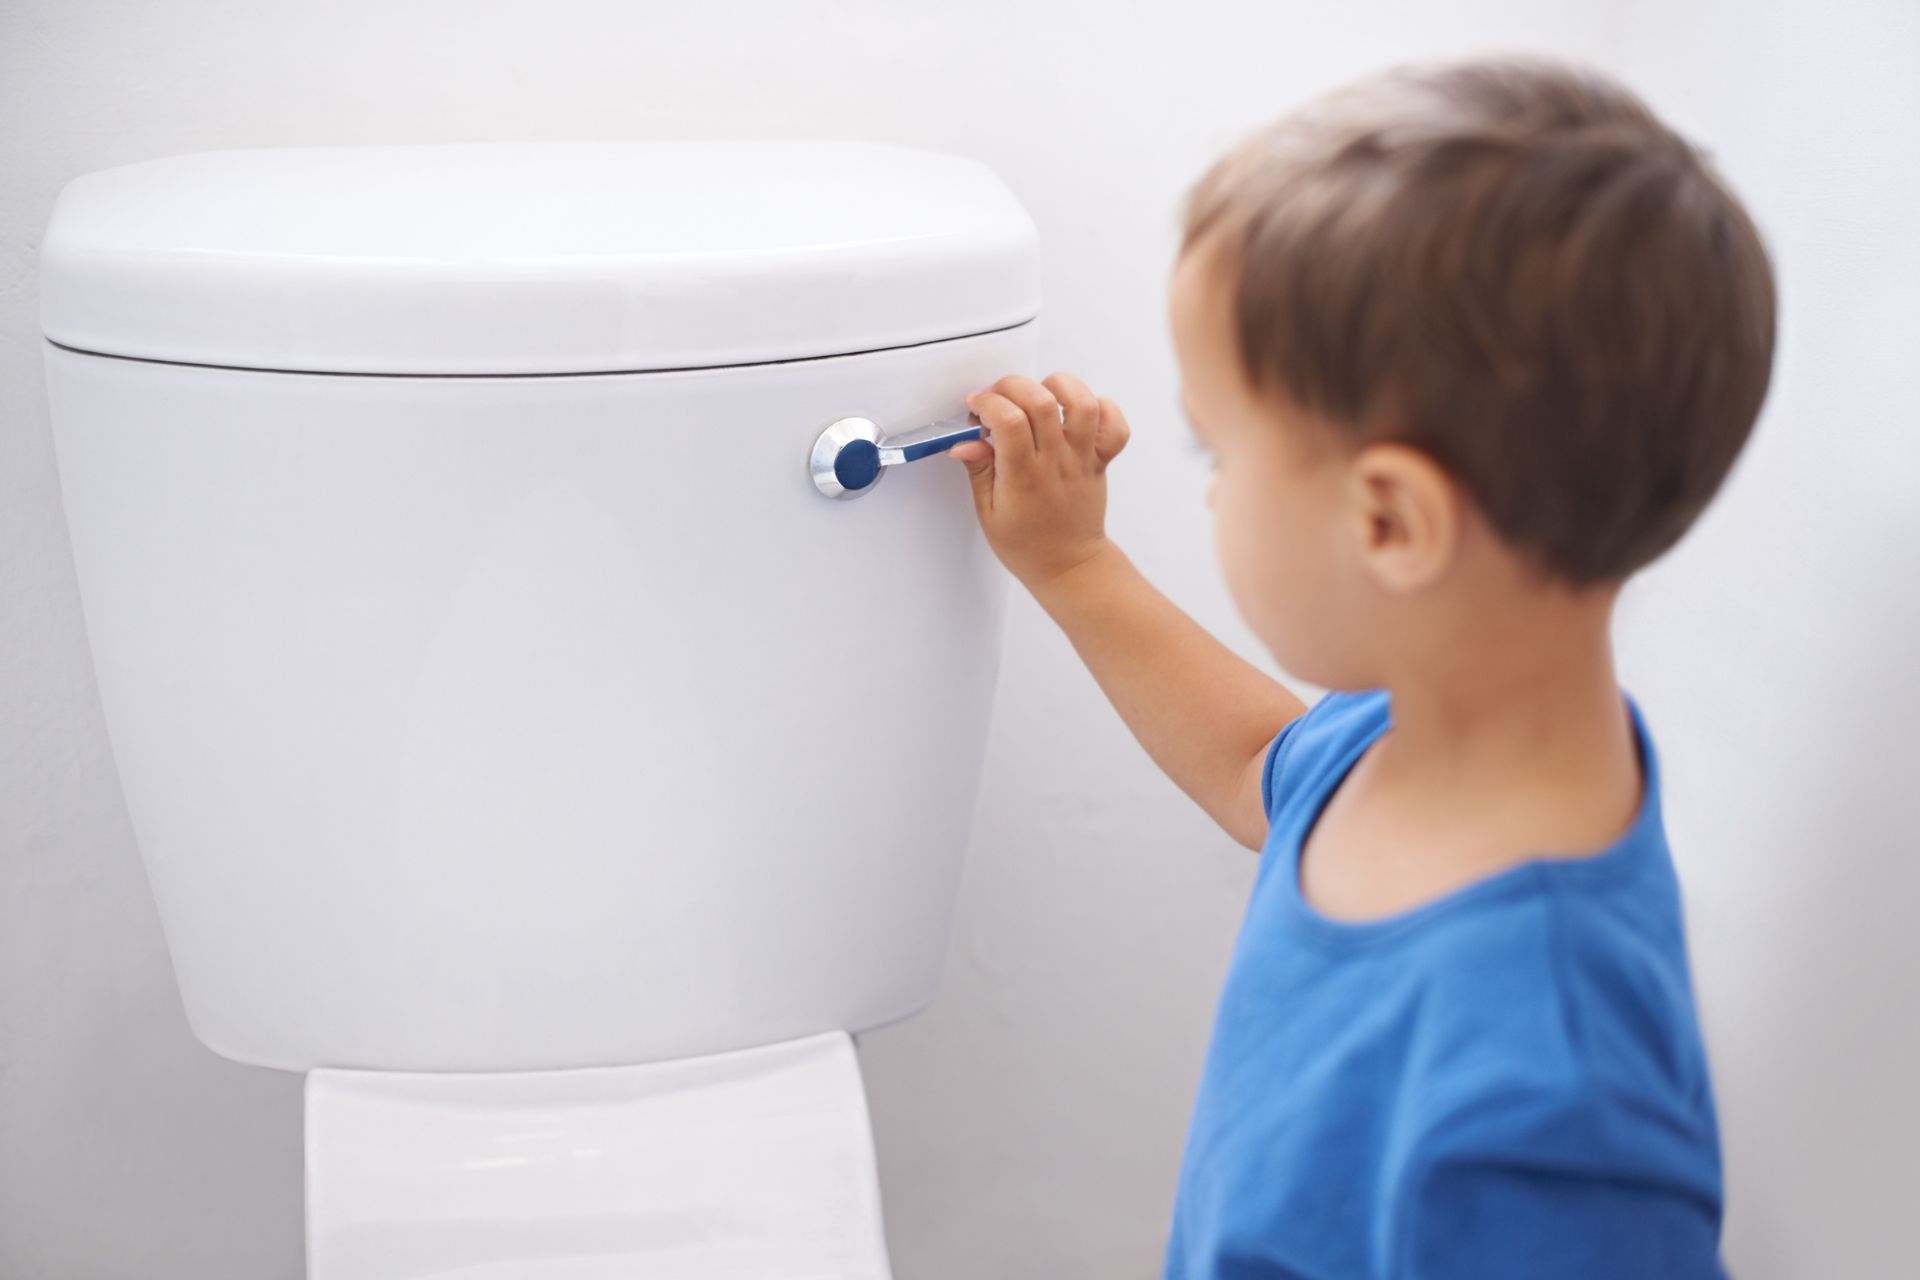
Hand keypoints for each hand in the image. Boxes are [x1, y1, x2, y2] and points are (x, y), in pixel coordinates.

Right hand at [949, 372, 1131, 589]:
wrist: (1069, 566)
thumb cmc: (1026, 545)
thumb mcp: (988, 512)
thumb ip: (979, 472)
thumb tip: (963, 443)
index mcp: (1022, 477)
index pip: (1008, 420)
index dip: (987, 402)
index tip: (975, 408)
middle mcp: (1055, 463)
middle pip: (1041, 402)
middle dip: (1012, 385)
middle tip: (998, 397)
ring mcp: (1082, 460)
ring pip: (1083, 404)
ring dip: (1060, 386)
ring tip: (1040, 393)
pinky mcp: (1100, 461)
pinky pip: (1115, 427)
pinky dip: (1103, 407)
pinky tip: (1076, 412)